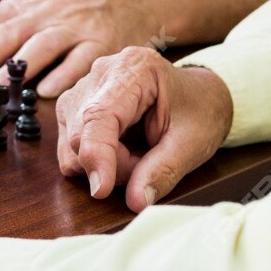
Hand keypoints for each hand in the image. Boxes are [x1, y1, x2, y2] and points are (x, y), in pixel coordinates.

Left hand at [0, 0, 170, 97]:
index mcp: (21, 7)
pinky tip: (45, 91)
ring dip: (18, 69)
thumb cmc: (70, 6)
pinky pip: (80, 59)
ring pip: (41, 45)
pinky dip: (62, 74)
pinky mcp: (102, 42)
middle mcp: (43, 14)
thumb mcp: (28, 6)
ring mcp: (73, 27)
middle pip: (7, 34)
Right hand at [54, 47, 231, 211]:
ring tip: (138, 155)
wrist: (200, 95)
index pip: (98, 115)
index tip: (102, 190)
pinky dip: (96, 160)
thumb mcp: (192, 143)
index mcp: (133, 69)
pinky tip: (123, 150)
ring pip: (70, 145)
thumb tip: (136, 201)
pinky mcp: (74, 107)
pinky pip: (70, 147)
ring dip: (104, 164)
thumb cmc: (199, 111)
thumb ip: (163, 170)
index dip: (97, 155)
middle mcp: (100, 73)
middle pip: (80, 134)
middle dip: (112, 164)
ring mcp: (82, 88)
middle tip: (148, 163)